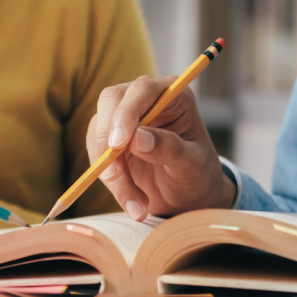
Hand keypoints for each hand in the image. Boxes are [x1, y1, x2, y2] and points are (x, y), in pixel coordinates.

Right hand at [86, 76, 234, 220]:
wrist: (188, 194)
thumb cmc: (198, 174)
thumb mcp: (192, 164)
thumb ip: (169, 148)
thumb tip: (137, 138)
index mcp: (172, 95)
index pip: (141, 90)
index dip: (125, 114)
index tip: (118, 144)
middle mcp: (145, 99)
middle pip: (110, 102)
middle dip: (107, 140)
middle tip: (111, 176)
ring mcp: (124, 117)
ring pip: (99, 134)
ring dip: (111, 173)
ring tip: (138, 205)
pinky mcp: (110, 139)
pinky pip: (98, 156)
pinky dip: (110, 182)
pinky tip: (133, 202)